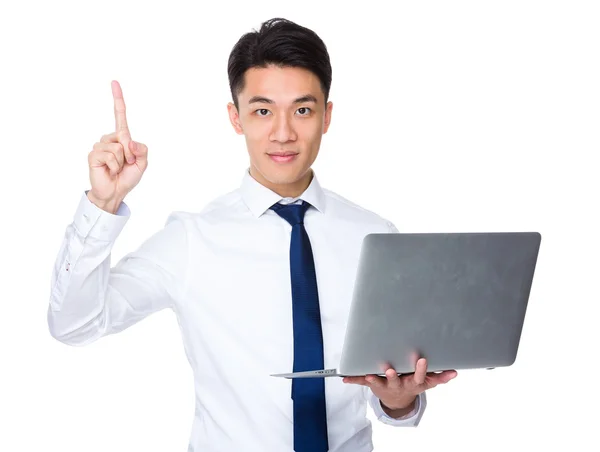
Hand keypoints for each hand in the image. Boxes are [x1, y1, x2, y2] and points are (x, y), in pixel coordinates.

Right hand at [87, 80, 147, 212]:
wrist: (115, 192)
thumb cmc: (127, 177)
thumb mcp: (142, 164)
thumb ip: (142, 150)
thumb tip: (128, 140)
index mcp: (122, 138)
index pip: (119, 115)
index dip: (118, 99)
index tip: (114, 82)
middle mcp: (109, 139)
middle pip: (124, 135)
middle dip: (131, 153)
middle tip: (127, 165)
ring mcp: (100, 146)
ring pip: (118, 147)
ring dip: (122, 161)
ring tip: (117, 168)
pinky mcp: (94, 154)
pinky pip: (110, 155)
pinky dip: (115, 166)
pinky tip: (110, 170)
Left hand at [343, 358, 456, 410]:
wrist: (397, 400)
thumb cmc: (412, 383)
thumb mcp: (427, 383)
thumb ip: (440, 377)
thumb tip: (455, 373)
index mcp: (412, 382)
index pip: (418, 376)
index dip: (420, 369)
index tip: (422, 360)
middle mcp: (398, 384)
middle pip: (396, 381)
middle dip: (393, 376)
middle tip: (391, 370)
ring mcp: (385, 385)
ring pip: (379, 382)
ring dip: (374, 379)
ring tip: (370, 375)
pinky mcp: (373, 384)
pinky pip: (362, 382)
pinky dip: (354, 379)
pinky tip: (344, 378)